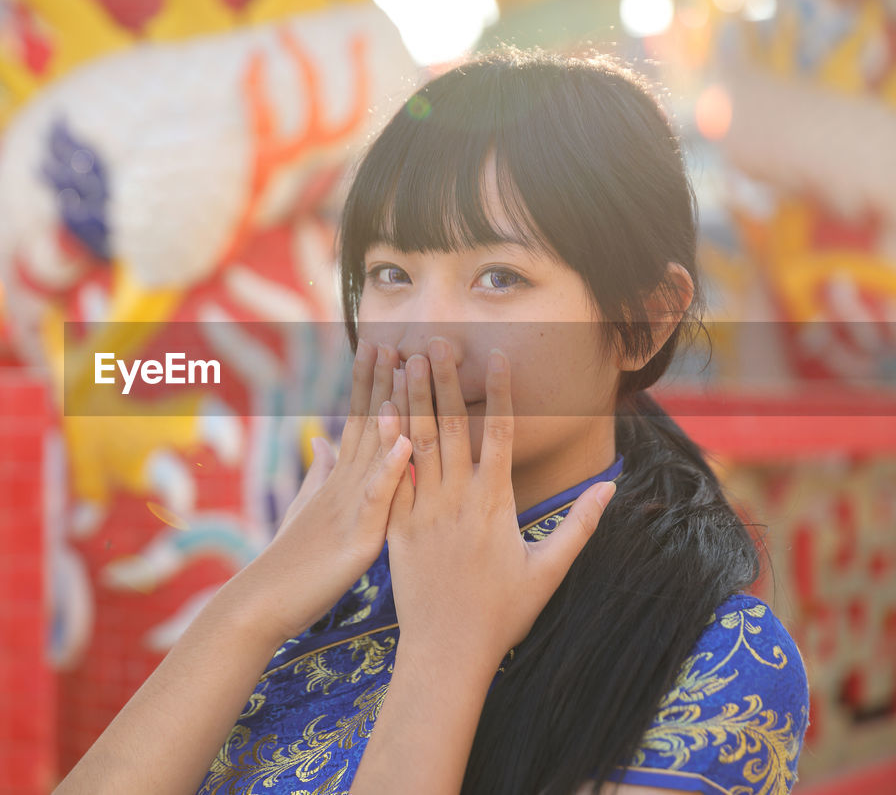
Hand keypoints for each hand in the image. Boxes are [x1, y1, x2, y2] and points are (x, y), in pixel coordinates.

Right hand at [229, 340, 412, 644]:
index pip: (356, 421)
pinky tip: (405, 443)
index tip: (381, 344)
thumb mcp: (307, 509)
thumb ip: (320, 473)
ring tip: (406, 370)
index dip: (369, 383)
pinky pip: (376, 500)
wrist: (263, 603)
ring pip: (373, 450)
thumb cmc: (290, 561)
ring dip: (391, 408)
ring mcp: (349, 508)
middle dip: (382, 381)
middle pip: (367, 424)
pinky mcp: (357, 539)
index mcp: (337, 480)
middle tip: (397, 338)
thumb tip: (324, 440)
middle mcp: (343, 485)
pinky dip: (390, 471)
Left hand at [385, 339, 616, 669]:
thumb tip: (611, 486)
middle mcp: (458, 500)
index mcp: (496, 505)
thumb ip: (580, 525)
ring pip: (417, 443)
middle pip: (452, 427)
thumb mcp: (549, 570)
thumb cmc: (503, 613)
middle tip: (436, 339)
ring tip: (405, 359)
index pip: (501, 434)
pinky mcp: (396, 526)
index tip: (497, 355)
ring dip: (412, 398)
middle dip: (444, 380)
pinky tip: (379, 412)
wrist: (448, 651)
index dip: (501, 392)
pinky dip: (386, 442)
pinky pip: (390, 475)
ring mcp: (423, 511)